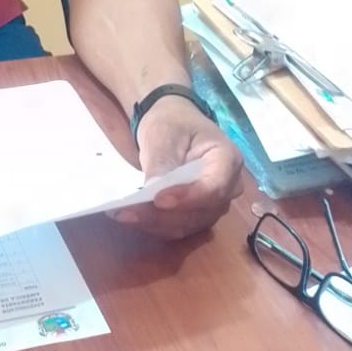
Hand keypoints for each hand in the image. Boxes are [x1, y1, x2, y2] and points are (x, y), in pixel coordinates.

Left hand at [113, 100, 243, 240]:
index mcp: (227, 160)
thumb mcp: (165, 133)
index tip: (158, 199)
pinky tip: (130, 216)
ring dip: (154, 223)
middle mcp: (228, 187)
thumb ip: (162, 162)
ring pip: (188, 224)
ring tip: (123, 214)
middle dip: (162, 215)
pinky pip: (178, 227)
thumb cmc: (174, 123)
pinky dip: (154, 224)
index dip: (188, 197)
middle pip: (200, 212)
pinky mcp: (198, 214)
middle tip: (127, 211)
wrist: (175, 125)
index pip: (214, 187)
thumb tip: (153, 190)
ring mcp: (214, 204)